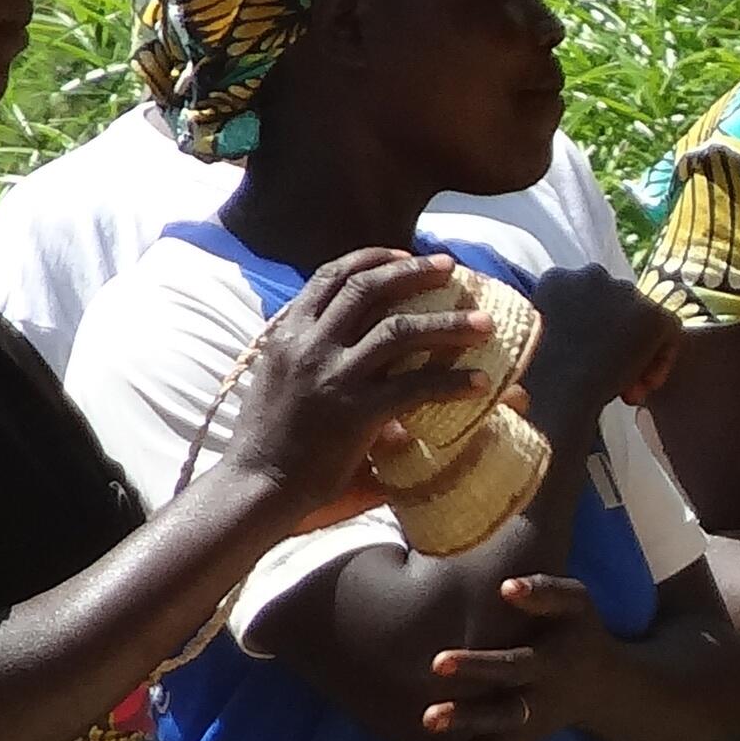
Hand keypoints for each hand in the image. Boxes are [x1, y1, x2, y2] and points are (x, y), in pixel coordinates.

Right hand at [227, 250, 495, 526]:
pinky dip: (452, 382)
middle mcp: (310, 345)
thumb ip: (310, 354)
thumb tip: (349, 344)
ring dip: (448, 323)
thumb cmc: (266, 441)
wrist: (255, 485)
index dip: (372, 259)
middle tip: (451, 268)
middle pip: (369, 290)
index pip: (332, 277)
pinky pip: (415, 387)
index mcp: (289, 333)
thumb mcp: (275, 378)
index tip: (404, 255)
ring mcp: (334, 377)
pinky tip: (480, 383)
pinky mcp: (356, 414)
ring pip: (400, 331)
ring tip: (484, 324)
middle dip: (414, 272)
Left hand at [421, 570, 617, 740]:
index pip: (511, 666)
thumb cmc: (579, 633)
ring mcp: (528, 728)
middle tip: (428, 718)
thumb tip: (505, 586)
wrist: (604, 686)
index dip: (477, 666)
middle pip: (500, 714)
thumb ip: (545, 592)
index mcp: (549, 665)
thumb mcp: (575, 604)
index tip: (437, 663)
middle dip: (466, 718)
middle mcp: (537, 702)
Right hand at [521, 261, 673, 437]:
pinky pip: (667, 332)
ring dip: (635, 353)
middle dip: (613, 342)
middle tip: (607, 379)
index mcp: (555, 280)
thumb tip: (580, 342)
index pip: (583, 300)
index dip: (589, 333)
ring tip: (625, 389)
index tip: (581, 365)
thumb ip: (557, 328)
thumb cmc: (533, 381)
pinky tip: (643, 387)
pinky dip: (660, 360)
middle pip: (614, 307)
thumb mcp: (534, 344)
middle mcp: (589, 274)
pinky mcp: (649, 313)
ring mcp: (622, 290)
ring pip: (640, 318)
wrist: (552, 389)